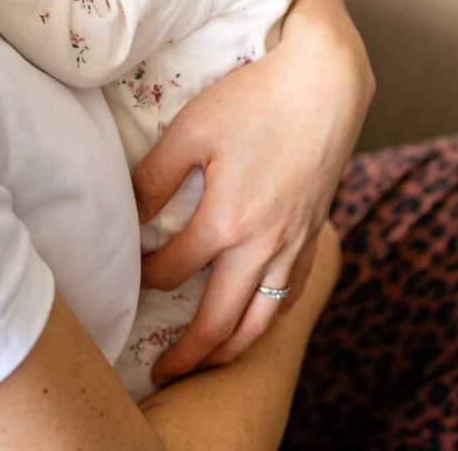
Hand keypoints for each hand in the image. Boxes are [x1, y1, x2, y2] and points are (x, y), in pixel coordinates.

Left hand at [133, 1, 372, 386]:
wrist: (327, 84)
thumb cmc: (256, 100)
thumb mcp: (192, 129)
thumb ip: (154, 177)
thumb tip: (129, 214)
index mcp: (227, 222)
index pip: (172, 271)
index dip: (144, 277)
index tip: (129, 277)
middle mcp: (264, 247)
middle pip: (219, 321)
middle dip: (187, 354)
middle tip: (162, 373)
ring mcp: (294, 245)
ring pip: (261, 320)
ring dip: (230, 348)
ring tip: (207, 362)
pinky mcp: (315, 234)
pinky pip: (292, 296)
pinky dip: (270, 318)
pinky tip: (258, 316)